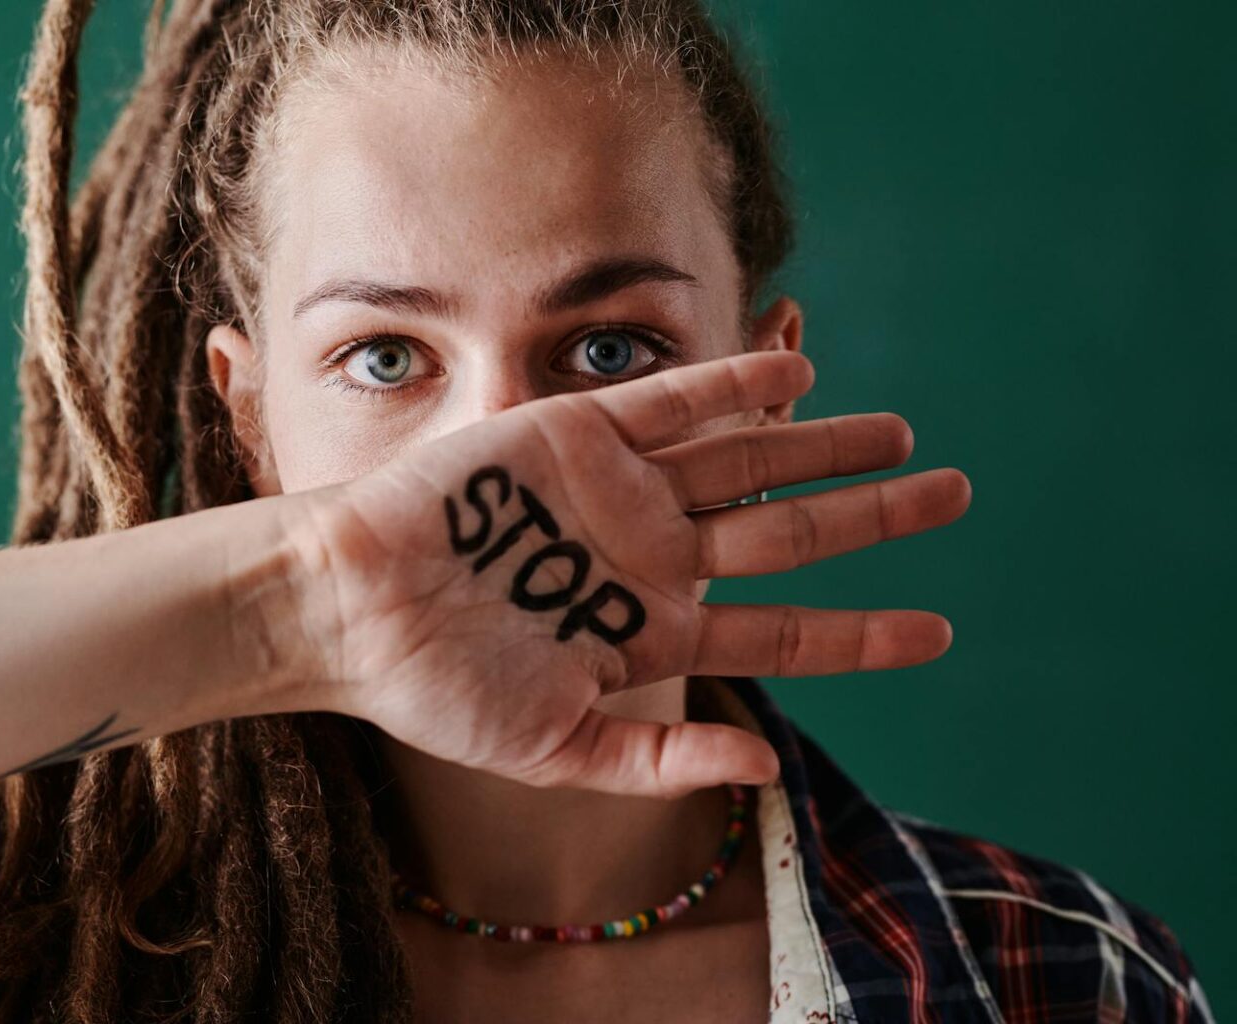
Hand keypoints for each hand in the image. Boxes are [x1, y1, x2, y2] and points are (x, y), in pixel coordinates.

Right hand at [287, 350, 969, 796]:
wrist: (353, 607)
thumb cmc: (437, 688)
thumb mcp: (553, 750)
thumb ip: (656, 763)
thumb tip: (766, 770)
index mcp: (650, 634)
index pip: (780, 633)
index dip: (861, 634)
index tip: (939, 634)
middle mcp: (649, 558)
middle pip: (786, 532)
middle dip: (871, 516)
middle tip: (954, 494)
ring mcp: (619, 494)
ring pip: (747, 461)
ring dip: (824, 443)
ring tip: (902, 434)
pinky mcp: (578, 436)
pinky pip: (673, 404)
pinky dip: (735, 387)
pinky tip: (800, 377)